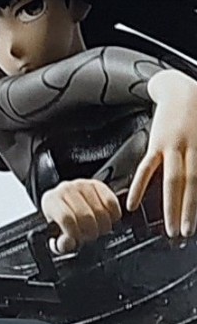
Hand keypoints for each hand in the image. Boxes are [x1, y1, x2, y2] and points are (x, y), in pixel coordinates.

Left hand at [40, 178, 120, 254]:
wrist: (67, 207)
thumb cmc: (61, 224)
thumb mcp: (56, 238)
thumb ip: (60, 244)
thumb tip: (69, 243)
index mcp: (50, 202)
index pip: (66, 218)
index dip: (75, 233)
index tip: (78, 240)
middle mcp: (66, 189)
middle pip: (85, 216)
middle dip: (90, 232)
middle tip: (89, 237)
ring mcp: (83, 185)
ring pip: (100, 211)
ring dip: (102, 227)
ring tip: (96, 230)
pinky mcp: (98, 184)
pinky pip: (111, 203)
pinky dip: (113, 216)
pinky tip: (106, 221)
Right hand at [128, 68, 196, 238]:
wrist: (180, 89)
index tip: (196, 226)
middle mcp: (191, 148)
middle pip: (190, 185)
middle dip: (188, 212)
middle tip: (185, 234)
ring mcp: (172, 146)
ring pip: (172, 181)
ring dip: (170, 207)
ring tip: (170, 228)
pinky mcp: (155, 144)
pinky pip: (146, 169)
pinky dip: (138, 187)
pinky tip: (133, 204)